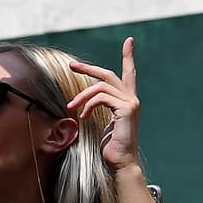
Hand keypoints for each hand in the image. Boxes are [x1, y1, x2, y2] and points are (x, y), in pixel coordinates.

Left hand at [67, 37, 140, 171]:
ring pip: (101, 87)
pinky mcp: (126, 109)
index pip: (129, 73)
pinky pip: (101, 98)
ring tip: (71, 107)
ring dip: (82, 96)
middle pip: (108, 75)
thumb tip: (84, 100)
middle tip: (72, 65)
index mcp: (127, 100)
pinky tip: (83, 116)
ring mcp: (130, 103)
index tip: (129, 41)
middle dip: (89, 69)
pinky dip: (88, 105)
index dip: (129, 56)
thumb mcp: (104, 122)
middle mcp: (131, 98)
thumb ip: (100, 107)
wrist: (121, 161)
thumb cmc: (110, 145)